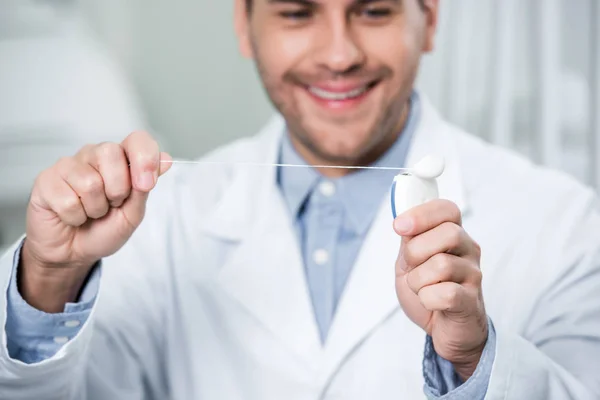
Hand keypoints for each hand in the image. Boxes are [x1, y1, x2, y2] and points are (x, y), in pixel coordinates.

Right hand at [20, 131, 171, 311]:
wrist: (74, 252)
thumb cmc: (104, 229)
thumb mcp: (133, 213)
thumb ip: (145, 187)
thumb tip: (166, 160)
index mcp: (121, 159)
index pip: (137, 140)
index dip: (145, 158)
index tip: (146, 184)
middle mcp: (94, 155)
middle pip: (111, 154)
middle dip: (117, 190)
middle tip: (111, 204)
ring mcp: (68, 165)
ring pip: (90, 182)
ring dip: (95, 208)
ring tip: (90, 212)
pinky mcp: (46, 180)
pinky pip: (68, 200)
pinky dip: (74, 217)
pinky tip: (71, 216)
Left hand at [393, 199, 486, 380]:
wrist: (446, 330)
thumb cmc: (430, 291)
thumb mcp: (411, 262)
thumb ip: (409, 241)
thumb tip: (404, 221)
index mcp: (453, 235)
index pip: (447, 209)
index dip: (422, 214)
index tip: (399, 226)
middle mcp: (469, 250)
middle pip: (449, 233)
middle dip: (417, 251)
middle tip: (412, 267)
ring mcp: (473, 276)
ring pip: (442, 265)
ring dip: (418, 281)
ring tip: (422, 288)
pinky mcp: (471, 302)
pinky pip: (445, 294)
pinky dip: (427, 299)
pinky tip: (431, 303)